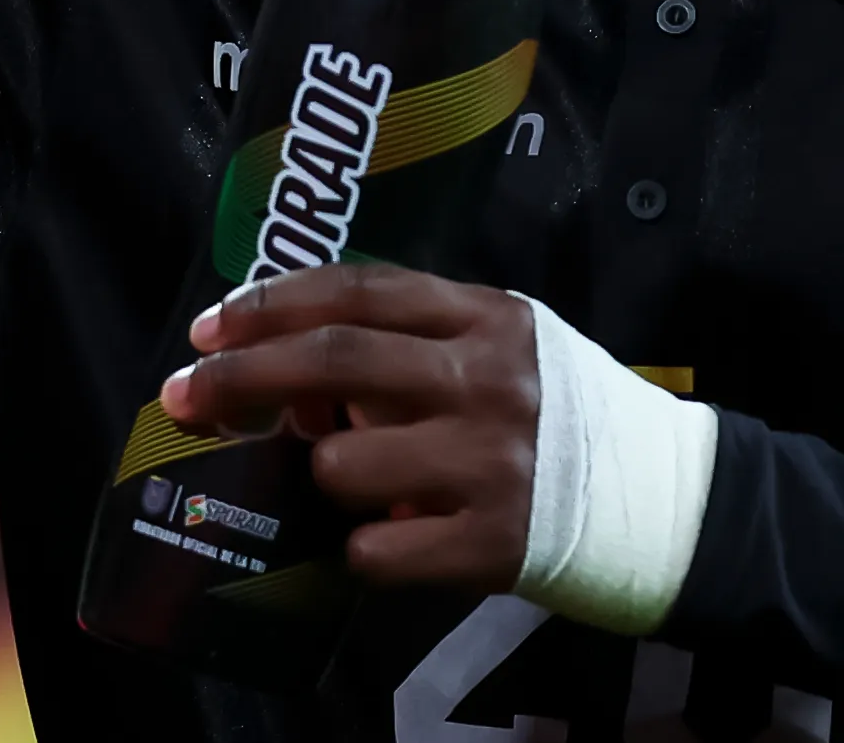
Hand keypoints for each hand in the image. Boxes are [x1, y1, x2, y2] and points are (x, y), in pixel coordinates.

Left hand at [159, 267, 538, 593]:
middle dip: (240, 376)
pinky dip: (363, 549)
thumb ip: (416, 341)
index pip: (358, 292)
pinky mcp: (491, 543)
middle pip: (334, 362)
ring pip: (343, 462)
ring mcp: (490, 463)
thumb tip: (294, 365)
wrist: (660, 495)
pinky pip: (374, 552)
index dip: (269, 305)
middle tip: (183, 396)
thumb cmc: (561, 410)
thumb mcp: (503, 345)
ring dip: (324, 473)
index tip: (206, 329)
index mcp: (486, 318)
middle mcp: (486, 381)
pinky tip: (392, 538)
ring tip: (359, 483)